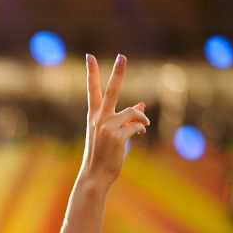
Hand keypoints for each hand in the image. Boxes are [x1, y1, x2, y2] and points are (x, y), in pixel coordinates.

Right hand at [79, 54, 147, 187]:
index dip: (92, 73)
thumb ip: (126, 118)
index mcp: (94, 117)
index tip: (90, 56)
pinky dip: (141, 128)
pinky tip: (140, 134)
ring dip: (141, 118)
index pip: (92, 91)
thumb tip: (143, 105)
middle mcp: (99, 119)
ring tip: (141, 127)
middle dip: (117, 73)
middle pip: (110, 91)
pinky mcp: (117, 136)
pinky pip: (137, 125)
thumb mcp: (111, 135)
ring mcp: (107, 127)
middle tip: (122, 56)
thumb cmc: (102, 156)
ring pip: (133, 112)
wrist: (94, 176)